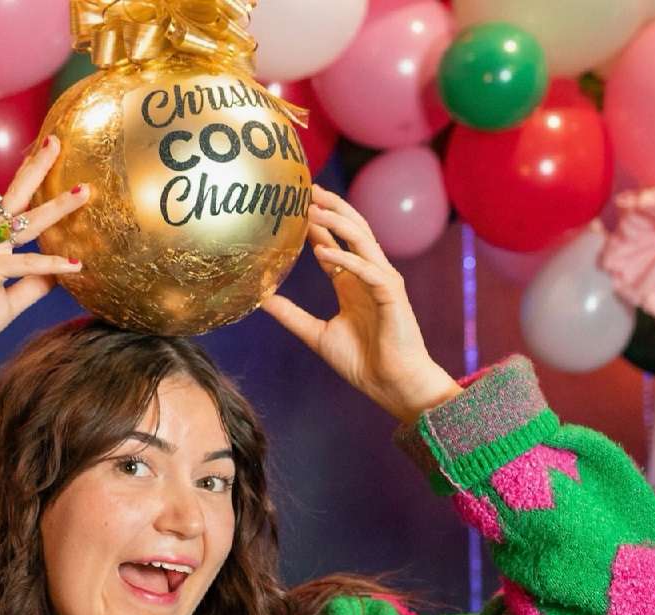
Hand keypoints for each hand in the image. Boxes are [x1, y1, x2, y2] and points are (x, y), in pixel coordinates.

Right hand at [0, 136, 89, 368]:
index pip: (10, 204)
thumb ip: (33, 285)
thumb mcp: (7, 301)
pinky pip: (26, 264)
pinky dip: (52, 264)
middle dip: (38, 168)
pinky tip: (76, 264)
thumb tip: (60, 274)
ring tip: (84, 193)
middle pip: (16, 195)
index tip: (43, 154)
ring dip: (58, 207)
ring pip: (27, 222)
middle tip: (57, 141)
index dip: (27, 179)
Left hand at [260, 184, 462, 422]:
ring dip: (338, 223)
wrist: (391, 385)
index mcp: (352, 282)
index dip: (315, 224)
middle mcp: (369, 275)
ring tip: (312, 211)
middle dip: (331, 208)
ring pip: (362, 241)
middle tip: (306, 189)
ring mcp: (383, 283)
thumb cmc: (362, 362)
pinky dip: (347, 260)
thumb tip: (261, 298)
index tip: (293, 205)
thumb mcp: (315, 334)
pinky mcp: (392, 297)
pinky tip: (323, 253)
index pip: (333, 243)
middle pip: (352, 229)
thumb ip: (290, 314)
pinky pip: (369, 271)